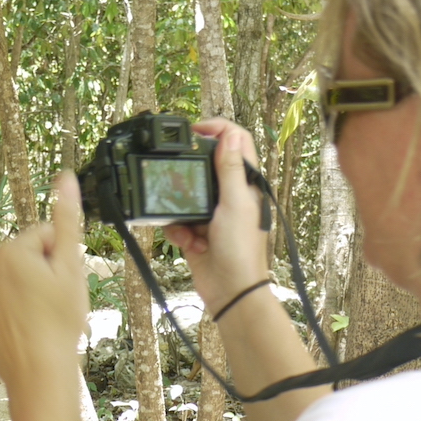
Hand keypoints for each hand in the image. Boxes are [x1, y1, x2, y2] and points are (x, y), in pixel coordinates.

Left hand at [0, 175, 88, 410]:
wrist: (38, 372)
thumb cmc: (60, 321)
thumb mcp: (71, 268)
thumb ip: (66, 219)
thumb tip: (66, 177)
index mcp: (11, 250)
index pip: (46, 237)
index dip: (63, 258)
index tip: (67, 283)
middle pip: (27, 259)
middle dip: (44, 274)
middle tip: (58, 303)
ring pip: (13, 283)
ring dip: (28, 293)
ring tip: (43, 320)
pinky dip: (12, 313)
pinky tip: (26, 330)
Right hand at [162, 120, 270, 313]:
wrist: (230, 290)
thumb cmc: (241, 248)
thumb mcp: (235, 203)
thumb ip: (231, 168)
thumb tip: (229, 135)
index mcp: (246, 183)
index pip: (237, 142)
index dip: (218, 129)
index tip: (195, 130)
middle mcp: (230, 195)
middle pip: (205, 166)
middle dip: (188, 173)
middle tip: (174, 172)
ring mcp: (212, 214)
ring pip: (186, 194)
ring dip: (181, 209)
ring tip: (189, 227)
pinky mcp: (195, 231)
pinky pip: (177, 220)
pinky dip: (178, 231)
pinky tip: (189, 243)